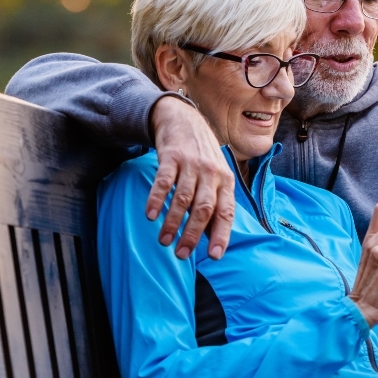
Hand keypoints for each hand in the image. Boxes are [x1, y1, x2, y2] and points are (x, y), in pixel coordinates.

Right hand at [147, 96, 235, 259]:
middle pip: (204, 208)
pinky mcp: (171, 157)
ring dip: (173, 222)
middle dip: (193, 234)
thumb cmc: (203, 157)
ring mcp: (192, 164)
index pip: (226, 212)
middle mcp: (212, 173)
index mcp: (226, 181)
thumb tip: (214, 238)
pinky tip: (151, 216)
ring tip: (164, 241)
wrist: (185, 121)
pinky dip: (157, 199)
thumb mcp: (217, 177)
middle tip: (181, 254)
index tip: (215, 256)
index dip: (222, 234)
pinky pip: (164, 181)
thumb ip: (216, 203)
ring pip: (183, 198)